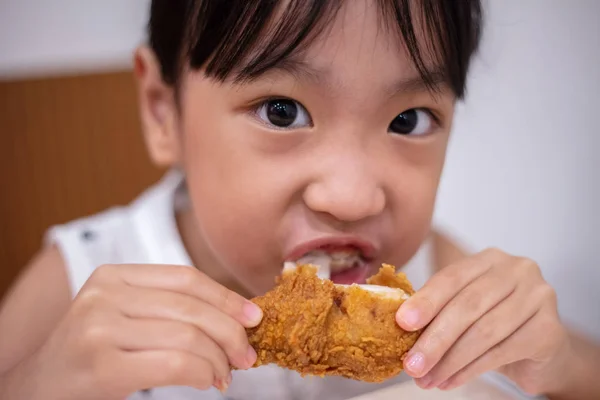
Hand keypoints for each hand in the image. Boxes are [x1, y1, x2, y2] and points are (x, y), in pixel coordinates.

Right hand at [12, 264, 262, 399]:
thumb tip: (237, 316)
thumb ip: (168, 309)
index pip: (185, 278)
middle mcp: (103, 295)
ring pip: (187, 337)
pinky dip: (203, 373)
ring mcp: (99, 328)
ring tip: (225, 374)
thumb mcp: (123, 317)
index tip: (253, 316)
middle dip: (230, 332)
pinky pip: (175, 364)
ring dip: (218, 359)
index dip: (226, 297)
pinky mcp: (102, 366)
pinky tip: (208, 382)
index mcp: (113, 276)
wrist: (36, 390)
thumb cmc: (92, 354)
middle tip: (247, 354)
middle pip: (191, 307)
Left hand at [396, 248, 569, 394]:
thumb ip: (438, 308)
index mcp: (489, 259)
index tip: (402, 322)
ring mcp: (539, 297)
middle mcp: (517, 270)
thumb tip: (399, 325)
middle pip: (467, 306)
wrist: (541, 347)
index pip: (451, 278)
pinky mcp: (550, 329)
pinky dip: (471, 370)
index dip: (425, 301)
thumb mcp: (464, 307)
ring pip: (484, 332)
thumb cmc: (494, 322)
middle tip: (412, 364)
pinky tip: (451, 380)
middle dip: (434, 339)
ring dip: (450, 360)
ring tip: (427, 379)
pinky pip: (502, 352)